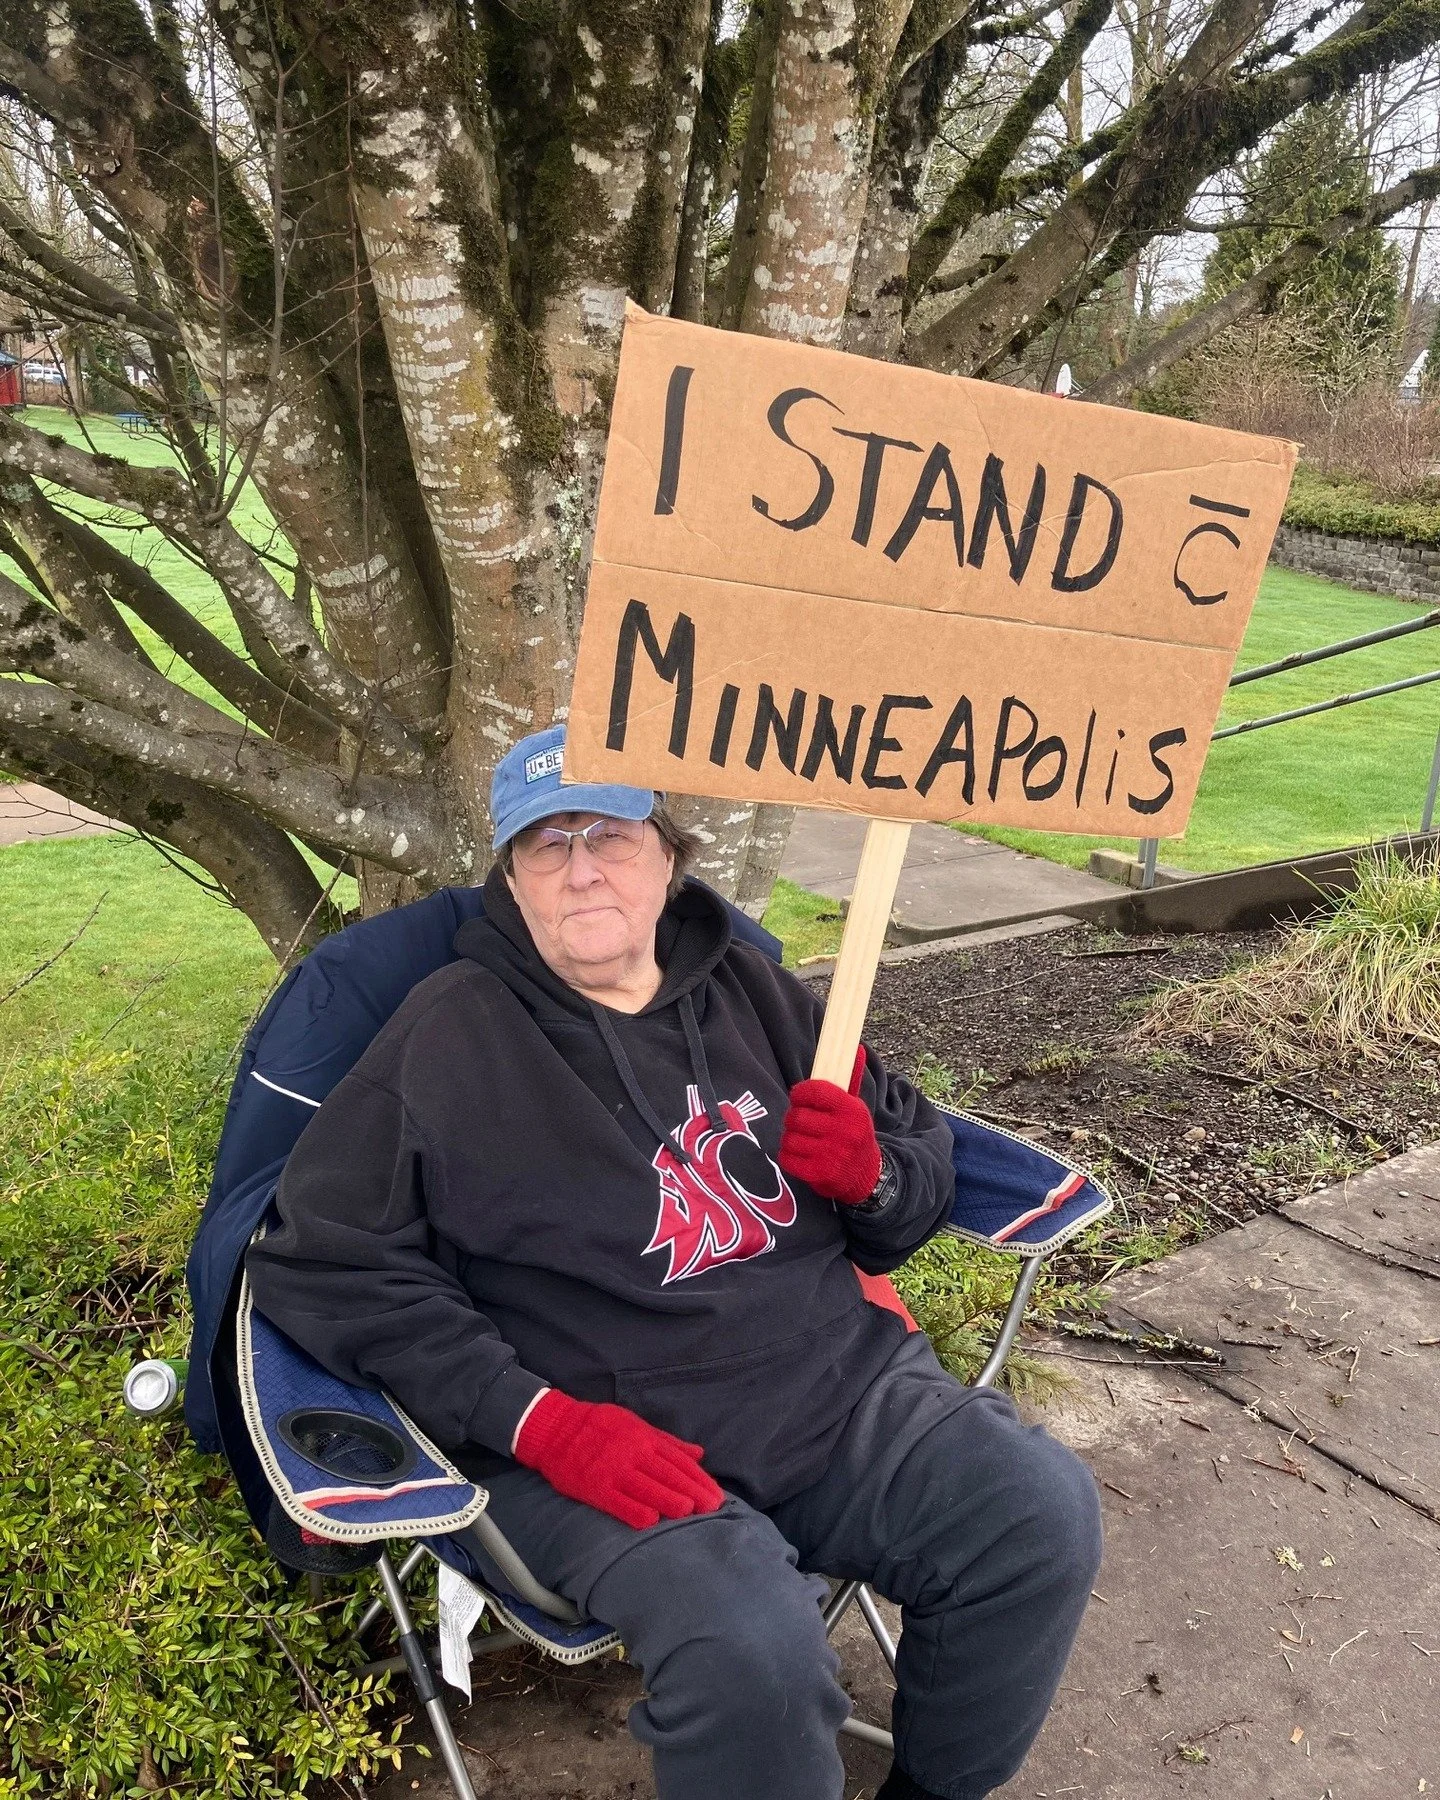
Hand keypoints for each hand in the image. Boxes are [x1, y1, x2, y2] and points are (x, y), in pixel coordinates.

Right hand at [513, 1390, 724, 1529]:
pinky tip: (652, 1521)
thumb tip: (699, 1453)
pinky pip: (618, 1502)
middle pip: (669, 1475)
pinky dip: (635, 1511)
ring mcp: (614, 1470)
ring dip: (670, 1501)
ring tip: (690, 1512)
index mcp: (645, 1438)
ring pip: (648, 1488)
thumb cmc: (600, 1426)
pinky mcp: (595, 1487)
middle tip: (713, 1507)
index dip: (700, 1479)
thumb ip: (668, 1441)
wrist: (557, 1429)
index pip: (679, 1462)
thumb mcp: (637, 1425)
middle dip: (694, 1491)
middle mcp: (633, 1453)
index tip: (716, 1495)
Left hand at [778, 1046, 881, 1207]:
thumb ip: (850, 1079)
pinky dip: (788, 1156)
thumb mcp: (856, 1107)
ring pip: (790, 1138)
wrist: (865, 1176)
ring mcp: (832, 1154)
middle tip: (800, 1121)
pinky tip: (799, 1155)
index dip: (801, 1092)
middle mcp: (844, 1132)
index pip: (816, 1090)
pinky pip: (787, 1158)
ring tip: (801, 1138)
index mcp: (853, 1110)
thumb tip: (856, 1047)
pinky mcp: (820, 1174)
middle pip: (797, 1116)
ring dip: (790, 1138)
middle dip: (794, 1117)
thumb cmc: (854, 1134)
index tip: (799, 1096)